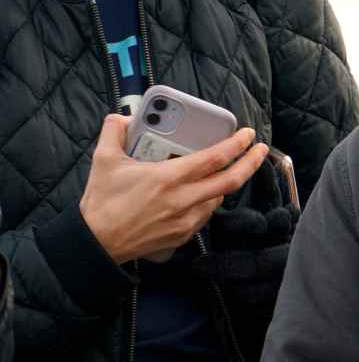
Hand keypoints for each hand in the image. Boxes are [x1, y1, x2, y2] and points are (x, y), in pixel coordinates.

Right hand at [79, 115, 268, 263]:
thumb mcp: (103, 160)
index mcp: (168, 179)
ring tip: (224, 169)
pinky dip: (209, 200)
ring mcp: (186, 220)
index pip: (214, 159)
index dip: (236, 145)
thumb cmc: (101, 202)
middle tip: (260, 150)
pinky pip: (205, 214)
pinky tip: (202, 192)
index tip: (248, 134)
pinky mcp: (183, 235)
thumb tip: (123, 117)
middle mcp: (182, 200)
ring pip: (219, 198)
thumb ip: (114, 131)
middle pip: (230, 181)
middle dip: (251, 163)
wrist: (96, 244)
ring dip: (225, 182)